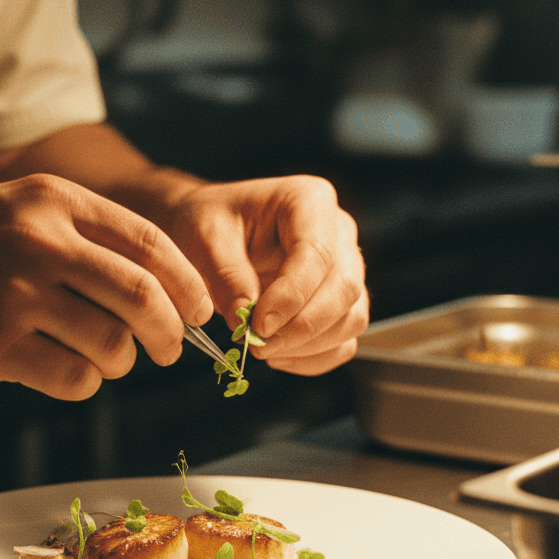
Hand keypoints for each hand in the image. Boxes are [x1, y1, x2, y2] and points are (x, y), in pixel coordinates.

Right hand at [0, 174, 212, 399]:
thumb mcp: (20, 210)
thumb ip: (86, 238)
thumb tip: (161, 294)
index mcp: (54, 201)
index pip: (151, 244)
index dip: (188, 285)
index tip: (200, 311)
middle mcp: (40, 242)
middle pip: (143, 296)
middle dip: (172, 333)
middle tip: (172, 350)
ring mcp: (15, 294)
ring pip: (112, 345)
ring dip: (122, 363)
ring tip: (108, 361)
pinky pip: (73, 379)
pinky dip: (85, 384)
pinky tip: (69, 374)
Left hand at [164, 176, 367, 375]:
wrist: (211, 233)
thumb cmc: (211, 224)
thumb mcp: (207, 238)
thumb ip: (227, 275)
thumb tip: (246, 318)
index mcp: (309, 200)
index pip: (317, 253)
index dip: (291, 296)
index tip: (258, 324)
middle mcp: (337, 231)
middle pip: (344, 289)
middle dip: (301, 327)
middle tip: (258, 345)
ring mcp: (345, 267)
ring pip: (351, 318)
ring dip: (309, 346)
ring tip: (262, 350)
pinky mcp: (341, 302)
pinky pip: (344, 339)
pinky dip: (314, 358)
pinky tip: (278, 356)